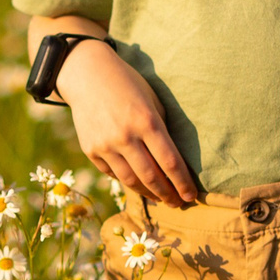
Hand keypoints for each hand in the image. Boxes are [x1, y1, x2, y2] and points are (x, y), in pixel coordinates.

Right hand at [59, 39, 199, 207]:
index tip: (191, 196)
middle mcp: (125, 136)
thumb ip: (161, 130)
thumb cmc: (128, 85)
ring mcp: (105, 145)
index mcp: (146, 121)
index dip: (182, 183)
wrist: (87, 74)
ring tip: (161, 198)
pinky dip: (127, 180)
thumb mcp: (152, 101)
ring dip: (149, 194)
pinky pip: (112, 173)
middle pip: (151, 177)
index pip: (170, 162)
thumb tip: (173, 162)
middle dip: (168, 194)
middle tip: (179, 204)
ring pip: (131, 181)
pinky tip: (138, 183)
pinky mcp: (91, 150)